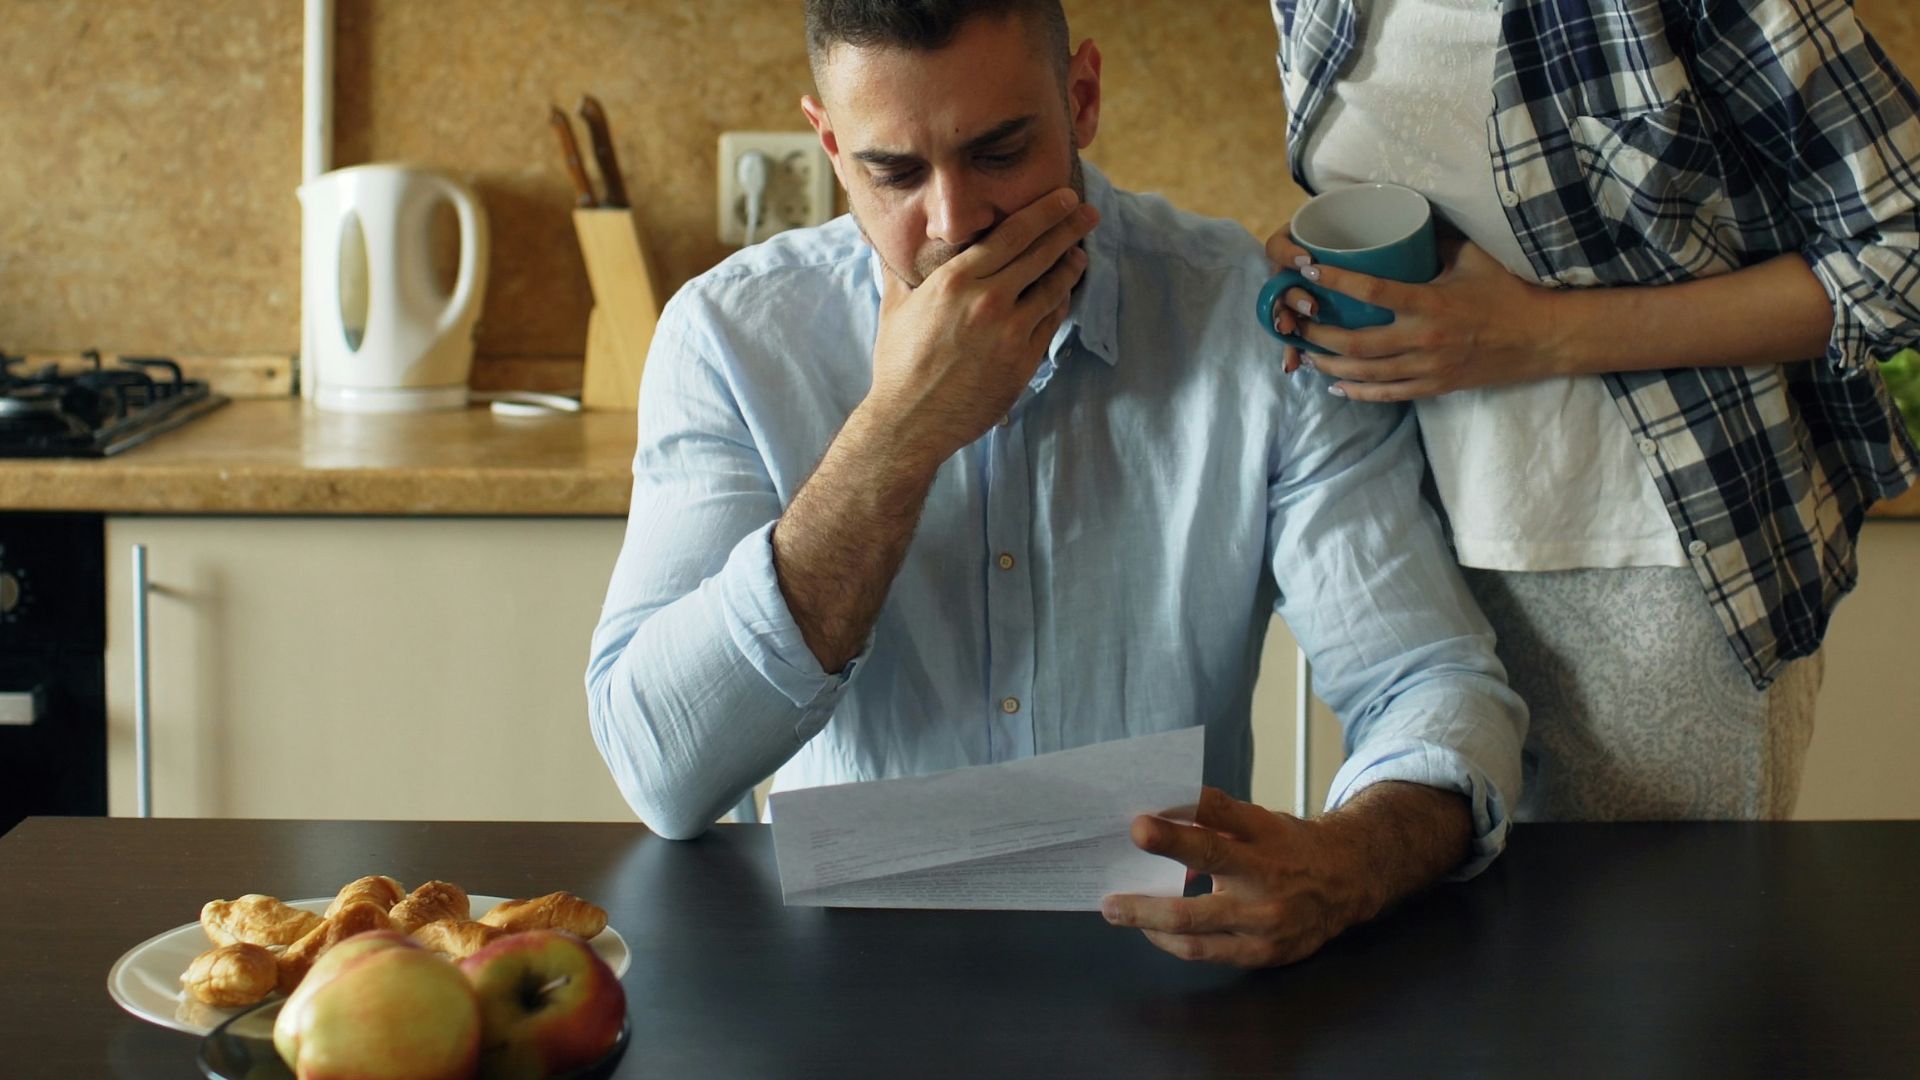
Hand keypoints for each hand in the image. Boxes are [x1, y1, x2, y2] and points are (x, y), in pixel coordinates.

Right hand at [864, 188, 1097, 463]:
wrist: (911, 421)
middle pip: (1040, 254)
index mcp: (955, 281)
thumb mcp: (896, 307)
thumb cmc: (899, 364)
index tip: (1063, 198)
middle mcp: (986, 301)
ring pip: (1053, 287)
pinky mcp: (1023, 360)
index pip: (1011, 234)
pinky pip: (1051, 321)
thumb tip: (881, 241)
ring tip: (1080, 252)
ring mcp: (1010, 332)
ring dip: (1070, 265)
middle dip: (1068, 228)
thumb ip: (898, 269)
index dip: (1043, 213)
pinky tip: (1064, 292)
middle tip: (1087, 213)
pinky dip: (1060, 302)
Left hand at [1101, 786, 1372, 967]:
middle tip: (1112, 893)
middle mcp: (1265, 876)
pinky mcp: (1263, 952)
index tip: (1139, 824)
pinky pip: (1204, 952)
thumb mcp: (1258, 822)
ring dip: (1148, 920)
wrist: (1344, 882)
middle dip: (1154, 879)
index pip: (1217, 818)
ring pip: (1195, 927)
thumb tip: (1155, 818)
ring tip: (1117, 911)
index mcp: (1263, 834)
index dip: (1179, 819)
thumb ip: (1213, 821)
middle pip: (1203, 872)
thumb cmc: (1287, 847)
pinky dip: (1171, 941)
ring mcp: (1265, 919)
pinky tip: (1151, 930)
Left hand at [1265, 236, 1566, 401]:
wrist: (1543, 338)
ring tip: (1305, 355)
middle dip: (1318, 336)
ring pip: (1364, 374)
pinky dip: (1357, 391)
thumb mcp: (1473, 257)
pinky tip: (1335, 385)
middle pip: (1355, 345)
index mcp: (1430, 303)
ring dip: (1329, 366)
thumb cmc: (1508, 291)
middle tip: (1295, 323)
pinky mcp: (1434, 387)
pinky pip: (1386, 394)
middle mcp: (1424, 340)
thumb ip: (1436, 241)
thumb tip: (1405, 218)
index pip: (1371, 292)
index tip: (1308, 270)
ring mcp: (1428, 369)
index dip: (1335, 280)